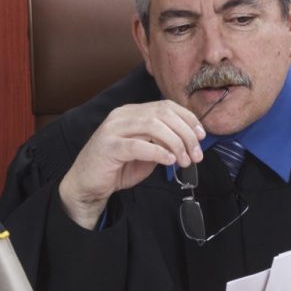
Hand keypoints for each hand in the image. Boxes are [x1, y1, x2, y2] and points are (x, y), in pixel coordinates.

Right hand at [58, 100, 204, 228]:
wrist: (88, 184)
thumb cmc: (117, 167)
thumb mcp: (146, 151)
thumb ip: (163, 142)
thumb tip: (189, 142)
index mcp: (132, 112)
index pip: (166, 106)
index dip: (188, 118)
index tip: (201, 135)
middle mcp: (122, 115)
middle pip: (163, 114)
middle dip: (186, 133)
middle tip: (196, 154)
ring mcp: (114, 129)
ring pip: (153, 125)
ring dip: (175, 143)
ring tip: (184, 160)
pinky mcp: (109, 147)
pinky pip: (138, 145)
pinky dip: (158, 152)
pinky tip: (169, 161)